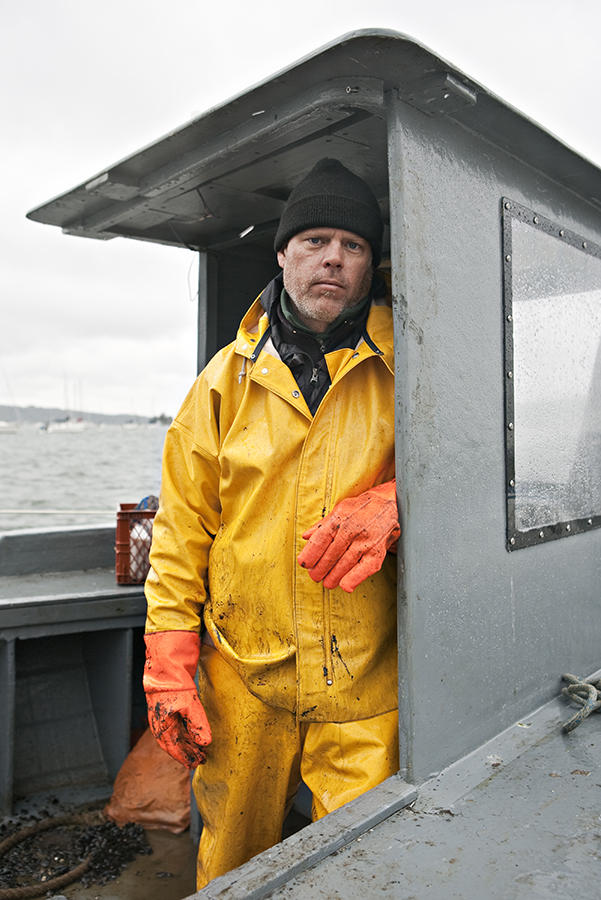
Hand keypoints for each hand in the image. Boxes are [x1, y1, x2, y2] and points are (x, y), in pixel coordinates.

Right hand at [144, 631, 211, 767]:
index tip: (196, 764)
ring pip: (175, 736)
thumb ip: (197, 723)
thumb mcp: (189, 703)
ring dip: (187, 744)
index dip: (184, 757)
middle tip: (202, 760)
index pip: (173, 748)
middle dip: (187, 753)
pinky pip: (177, 726)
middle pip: (174, 744)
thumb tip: (205, 742)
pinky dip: (186, 733)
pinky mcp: (169, 707)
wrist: (165, 662)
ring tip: (200, 750)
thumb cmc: (173, 682)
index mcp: (161, 725)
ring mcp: (163, 715)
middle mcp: (160, 723)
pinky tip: (194, 734)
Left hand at [298, 479, 399, 592]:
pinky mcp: (378, 551)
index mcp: (340, 517)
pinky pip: (365, 569)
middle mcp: (353, 529)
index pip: (320, 539)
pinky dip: (354, 579)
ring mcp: (366, 540)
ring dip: (333, 577)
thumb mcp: (339, 509)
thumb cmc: (361, 508)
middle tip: (315, 576)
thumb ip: (322, 525)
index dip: (310, 554)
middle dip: (320, 569)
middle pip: (331, 554)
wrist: (390, 503)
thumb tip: (305, 536)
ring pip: (345, 564)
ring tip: (327, 582)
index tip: (304, 563)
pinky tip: (345, 586)